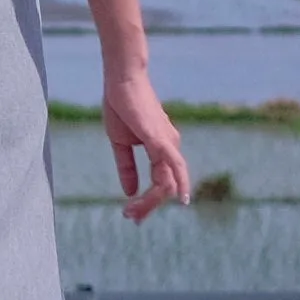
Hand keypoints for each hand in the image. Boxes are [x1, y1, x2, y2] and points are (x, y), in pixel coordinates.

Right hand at [103, 75, 189, 219]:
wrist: (121, 81)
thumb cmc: (122, 106)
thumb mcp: (120, 143)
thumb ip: (126, 167)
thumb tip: (129, 192)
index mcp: (162, 149)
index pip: (161, 183)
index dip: (147, 202)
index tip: (130, 214)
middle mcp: (170, 148)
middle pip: (167, 188)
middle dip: (148, 206)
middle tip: (131, 218)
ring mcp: (168, 143)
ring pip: (168, 182)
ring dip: (153, 201)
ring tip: (134, 213)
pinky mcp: (160, 139)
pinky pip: (173, 165)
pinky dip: (178, 183)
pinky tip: (179, 198)